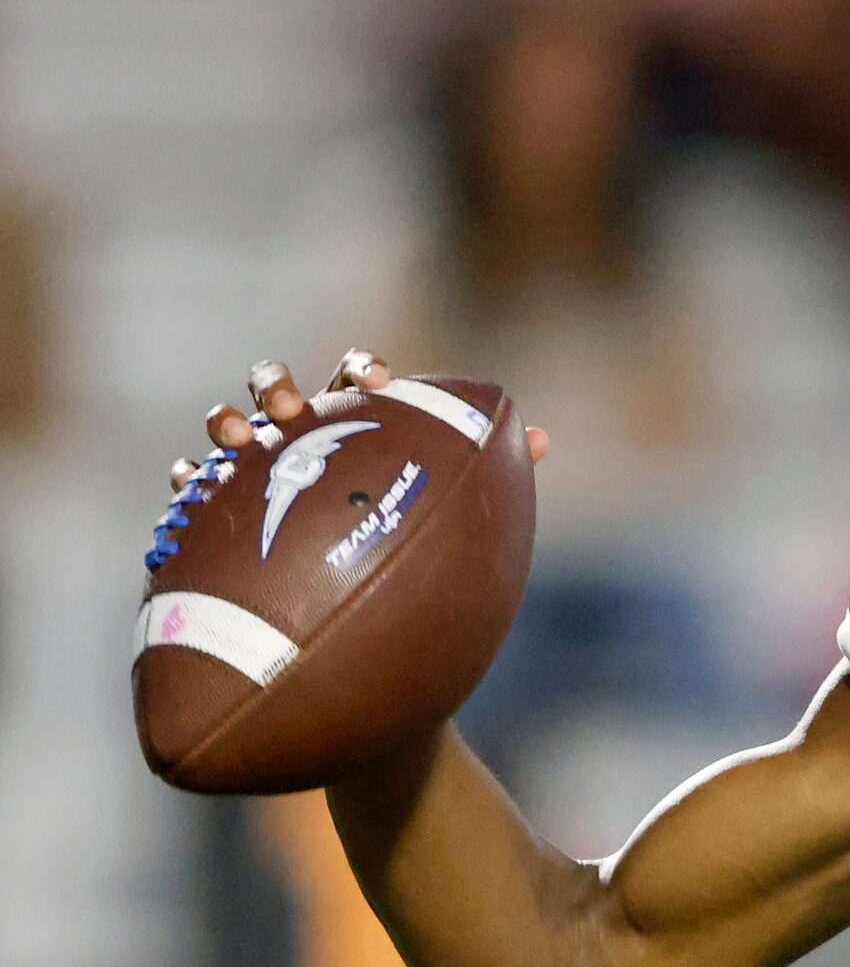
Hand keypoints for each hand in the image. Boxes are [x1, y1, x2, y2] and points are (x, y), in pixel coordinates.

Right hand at [167, 350, 550, 490]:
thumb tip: (542, 438)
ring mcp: (254, 466)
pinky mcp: (220, 505)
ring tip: (236, 434)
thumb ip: (481, 466)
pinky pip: (194, 486)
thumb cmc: (397, 528)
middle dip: (279, 385)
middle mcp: (300, 435)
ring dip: (227, 421)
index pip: (356, 377)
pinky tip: (191, 479)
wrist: (348, 596)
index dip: (365, 370)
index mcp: (355, 422)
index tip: (381, 382)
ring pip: (228, 426)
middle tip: (290, 404)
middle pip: (279, 387)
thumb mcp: (439, 494)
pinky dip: (190, 477)